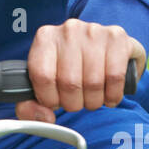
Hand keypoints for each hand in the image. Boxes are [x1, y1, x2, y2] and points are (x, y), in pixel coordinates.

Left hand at [16, 19, 145, 123]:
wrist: (107, 49)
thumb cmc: (73, 68)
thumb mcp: (46, 84)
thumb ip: (31, 106)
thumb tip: (45, 118)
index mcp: (45, 38)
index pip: (42, 76)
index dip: (50, 99)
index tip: (56, 102)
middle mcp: (68, 30)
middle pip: (69, 82)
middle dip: (74, 103)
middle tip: (77, 102)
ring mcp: (94, 31)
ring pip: (93, 82)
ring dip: (94, 101)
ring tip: (93, 98)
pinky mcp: (117, 37)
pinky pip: (114, 77)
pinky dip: (113, 95)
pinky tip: (109, 95)